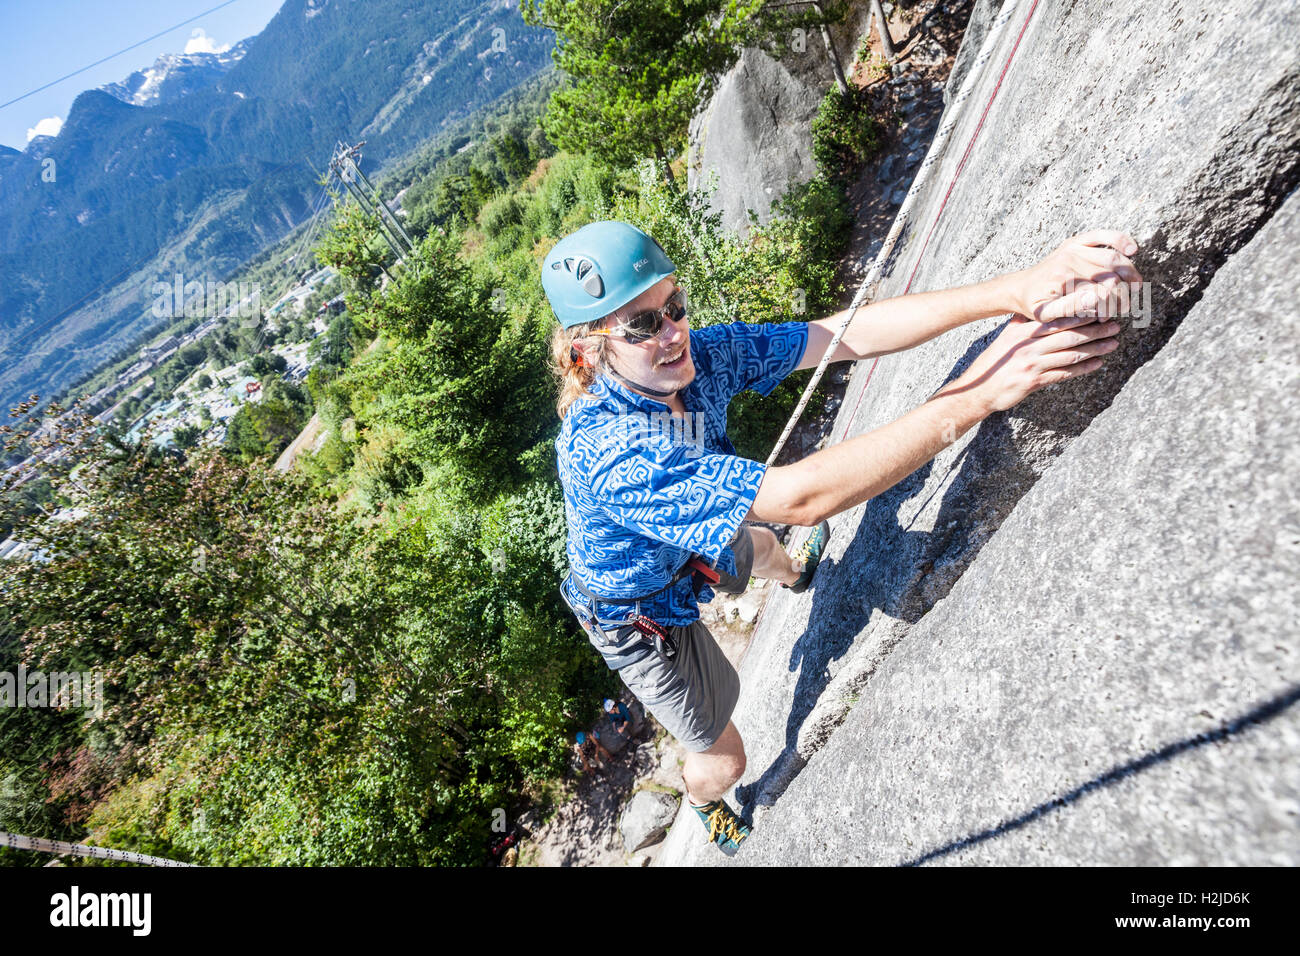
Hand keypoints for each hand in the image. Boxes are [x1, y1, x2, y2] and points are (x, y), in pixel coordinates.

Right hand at [945, 314, 1121, 412]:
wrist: (979, 389)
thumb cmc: (994, 362)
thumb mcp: (1005, 337)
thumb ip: (1021, 322)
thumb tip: (1037, 308)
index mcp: (1022, 330)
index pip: (1057, 319)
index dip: (1080, 314)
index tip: (1099, 309)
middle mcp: (1028, 345)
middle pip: (1068, 335)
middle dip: (1095, 330)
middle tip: (1115, 325)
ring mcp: (1032, 363)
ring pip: (1070, 353)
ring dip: (1095, 348)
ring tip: (1113, 343)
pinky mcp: (1034, 381)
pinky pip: (1064, 373)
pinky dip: (1083, 368)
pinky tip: (1097, 364)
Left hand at [1006, 230, 1143, 322]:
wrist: (1019, 287)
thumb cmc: (1034, 305)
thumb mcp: (1046, 314)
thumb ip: (1070, 308)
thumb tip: (1095, 299)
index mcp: (1063, 280)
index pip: (1103, 293)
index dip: (1112, 306)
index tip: (1109, 317)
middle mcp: (1069, 261)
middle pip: (1111, 277)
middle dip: (1123, 294)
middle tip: (1124, 307)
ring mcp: (1072, 249)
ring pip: (1113, 259)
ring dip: (1130, 274)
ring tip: (1135, 288)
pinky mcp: (1074, 242)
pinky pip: (1102, 235)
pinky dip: (1120, 239)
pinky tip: (1132, 250)